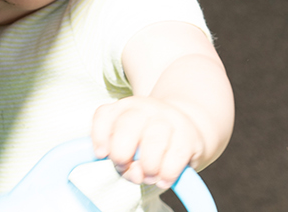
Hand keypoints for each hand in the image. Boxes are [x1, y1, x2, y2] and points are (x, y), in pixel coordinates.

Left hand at [91, 96, 207, 186]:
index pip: (105, 115)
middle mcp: (146, 108)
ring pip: (153, 141)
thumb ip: (123, 161)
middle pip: (127, 126)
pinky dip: (167, 172)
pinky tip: (164, 179)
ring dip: (148, 166)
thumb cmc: (149, 143)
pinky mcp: (188, 134)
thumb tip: (135, 173)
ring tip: (149, 177)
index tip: (101, 154)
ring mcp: (169, 117)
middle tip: (126, 168)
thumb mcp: (129, 148)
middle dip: (122, 153)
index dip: (99, 136)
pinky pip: (176, 154)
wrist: (186, 129)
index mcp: (124, 108)